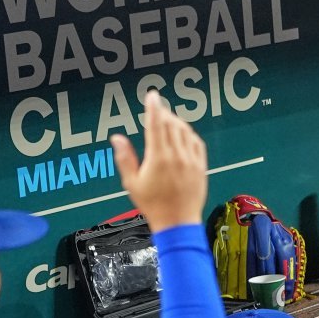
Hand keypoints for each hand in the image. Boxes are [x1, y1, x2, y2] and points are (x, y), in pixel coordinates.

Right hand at [111, 91, 208, 233]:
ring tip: (167, 121)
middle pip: (171, 124)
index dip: (153, 108)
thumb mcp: (132, 183)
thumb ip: (125, 157)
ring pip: (186, 131)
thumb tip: (117, 137)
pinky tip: (182, 134)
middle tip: (156, 110)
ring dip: (176, 122)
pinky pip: (197, 143)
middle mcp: (177, 156)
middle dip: (163, 113)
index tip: (152, 95)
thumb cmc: (153, 205)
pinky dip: (189, 134)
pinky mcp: (201, 166)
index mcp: (159, 158)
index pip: (156, 125)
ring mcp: (192, 161)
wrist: (178, 221)